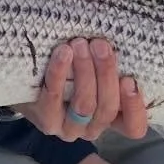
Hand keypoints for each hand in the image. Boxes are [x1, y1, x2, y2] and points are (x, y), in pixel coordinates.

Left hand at [16, 37, 148, 142]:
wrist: (29, 82)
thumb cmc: (71, 70)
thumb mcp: (95, 68)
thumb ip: (109, 63)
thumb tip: (118, 35)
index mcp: (112, 119)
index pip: (134, 127)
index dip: (135, 108)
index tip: (130, 79)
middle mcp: (92, 128)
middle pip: (107, 108)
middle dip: (106, 74)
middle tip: (100, 45)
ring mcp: (68, 128)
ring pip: (85, 105)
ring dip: (85, 72)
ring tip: (80, 44)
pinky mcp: (46, 121)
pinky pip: (54, 99)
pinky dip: (59, 73)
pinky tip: (62, 53)